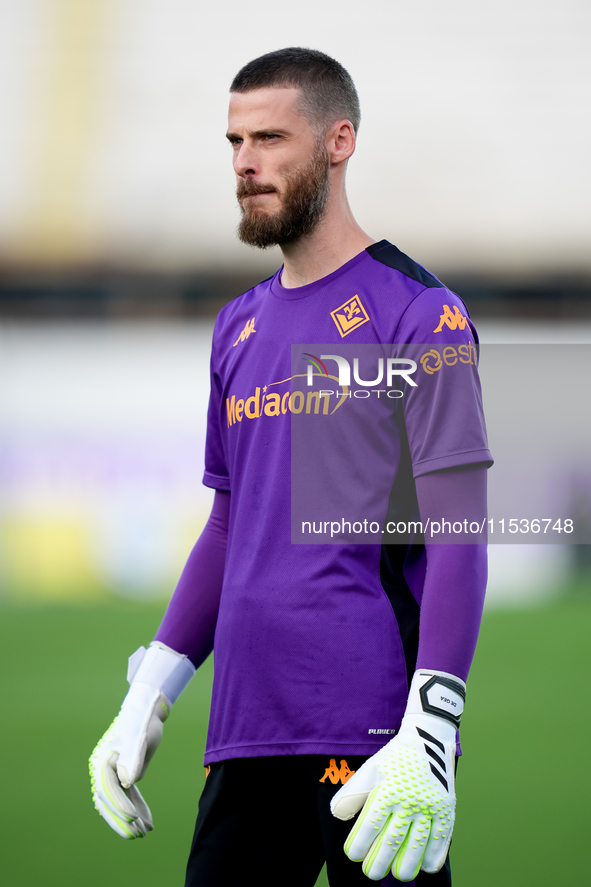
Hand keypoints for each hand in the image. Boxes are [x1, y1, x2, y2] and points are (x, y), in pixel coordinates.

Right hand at [89, 643, 194, 838]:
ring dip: (130, 818)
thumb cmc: (142, 719)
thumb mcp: (139, 737)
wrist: (146, 708)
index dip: (120, 805)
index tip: (133, 818)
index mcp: (102, 760)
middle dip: (122, 820)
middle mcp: (104, 768)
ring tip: (145, 833)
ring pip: (118, 802)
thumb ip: (133, 759)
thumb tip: (128, 783)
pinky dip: (137, 807)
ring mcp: (113, 772)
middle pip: (109, 801)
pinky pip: (128, 795)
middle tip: (137, 835)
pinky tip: (148, 821)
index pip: (109, 789)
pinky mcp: (125, 773)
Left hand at [331, 670, 464, 881]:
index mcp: (388, 790)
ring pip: (417, 845)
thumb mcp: (370, 769)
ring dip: (406, 866)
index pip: (371, 825)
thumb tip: (337, 815)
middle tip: (371, 874)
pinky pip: (441, 840)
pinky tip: (423, 867)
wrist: (428, 739)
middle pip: (393, 841)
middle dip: (379, 862)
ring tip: (397, 875)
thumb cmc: (394, 758)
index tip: (352, 855)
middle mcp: (409, 800)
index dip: (360, 844)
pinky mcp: (446, 809)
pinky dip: (432, 857)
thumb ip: (352, 792)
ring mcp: (430, 806)